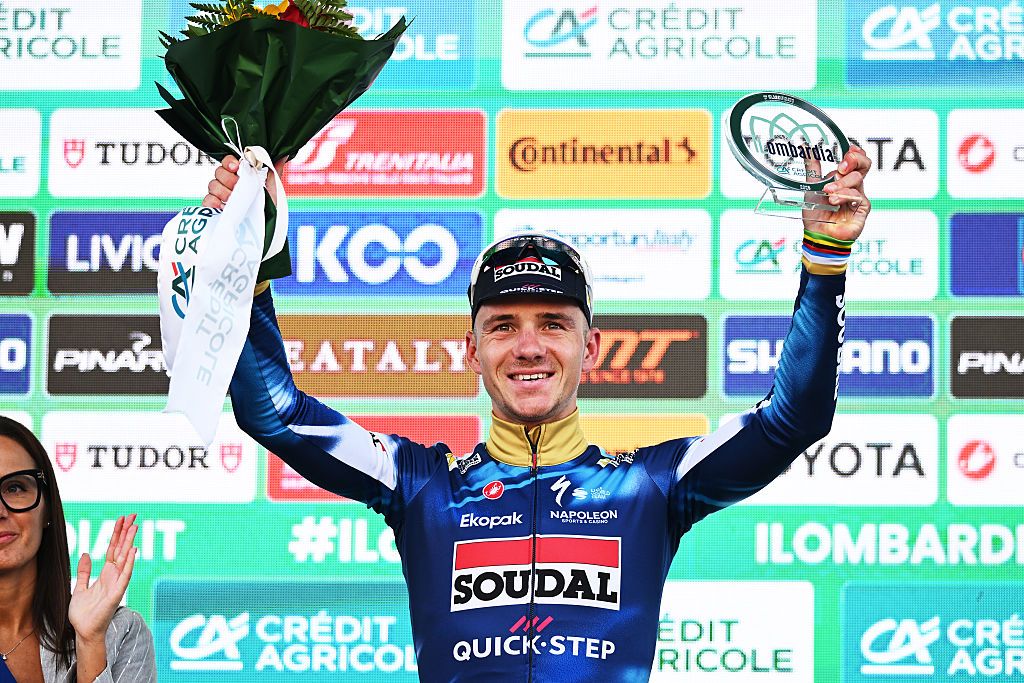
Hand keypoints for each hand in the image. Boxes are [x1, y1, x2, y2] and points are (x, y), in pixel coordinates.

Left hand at [68, 514, 137, 642]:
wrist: (83, 631)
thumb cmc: (83, 613)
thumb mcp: (79, 588)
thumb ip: (84, 571)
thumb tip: (86, 554)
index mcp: (105, 573)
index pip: (113, 549)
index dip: (116, 534)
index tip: (121, 519)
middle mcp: (113, 575)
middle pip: (121, 549)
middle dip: (126, 532)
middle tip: (133, 516)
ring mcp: (117, 583)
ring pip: (125, 558)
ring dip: (129, 542)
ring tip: (134, 527)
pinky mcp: (117, 593)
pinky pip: (125, 575)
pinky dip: (129, 563)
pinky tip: (132, 551)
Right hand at [202, 155, 287, 208]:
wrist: (264, 231)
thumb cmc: (268, 211)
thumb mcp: (273, 190)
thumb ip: (274, 172)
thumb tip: (283, 155)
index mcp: (240, 177)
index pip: (229, 162)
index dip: (230, 162)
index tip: (237, 167)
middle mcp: (228, 185)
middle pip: (219, 172)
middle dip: (229, 178)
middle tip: (238, 187)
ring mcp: (219, 197)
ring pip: (212, 185)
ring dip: (223, 191)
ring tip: (233, 200)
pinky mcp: (212, 210)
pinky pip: (206, 201)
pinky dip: (213, 202)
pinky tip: (222, 207)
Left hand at [801, 144, 871, 241]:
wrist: (817, 233)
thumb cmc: (816, 213)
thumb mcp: (811, 186)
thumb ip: (812, 167)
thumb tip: (806, 147)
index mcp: (843, 178)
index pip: (857, 159)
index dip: (856, 152)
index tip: (849, 148)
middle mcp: (853, 185)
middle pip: (865, 164)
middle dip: (854, 160)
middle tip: (840, 166)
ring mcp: (859, 196)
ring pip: (857, 179)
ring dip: (840, 184)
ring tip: (827, 192)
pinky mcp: (862, 209)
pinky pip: (858, 196)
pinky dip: (844, 196)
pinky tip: (834, 201)